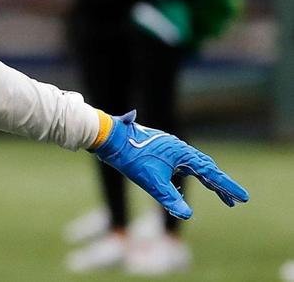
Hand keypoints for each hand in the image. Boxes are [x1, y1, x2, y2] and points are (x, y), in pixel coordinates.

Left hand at [93, 110, 248, 218]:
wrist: (110, 138)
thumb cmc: (131, 158)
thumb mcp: (151, 182)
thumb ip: (170, 198)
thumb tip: (187, 216)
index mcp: (182, 153)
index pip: (210, 173)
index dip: (227, 187)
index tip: (244, 198)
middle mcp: (179, 148)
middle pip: (207, 168)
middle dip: (222, 186)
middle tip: (236, 201)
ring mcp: (171, 148)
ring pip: (197, 166)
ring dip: (210, 180)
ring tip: (223, 196)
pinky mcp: (162, 149)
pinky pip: (185, 164)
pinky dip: (195, 175)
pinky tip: (194, 182)